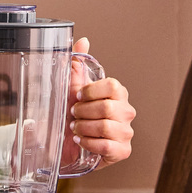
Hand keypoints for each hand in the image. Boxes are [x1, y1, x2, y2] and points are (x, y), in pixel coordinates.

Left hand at [69, 36, 135, 168]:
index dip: (91, 91)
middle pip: (107, 108)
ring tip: (76, 129)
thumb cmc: (72, 116)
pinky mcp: (123, 151)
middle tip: (73, 115)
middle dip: (83, 112)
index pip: (112, 86)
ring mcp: (126, 132)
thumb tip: (83, 41)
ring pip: (106, 127)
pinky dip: (89, 143)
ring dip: (84, 128)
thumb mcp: (71, 89)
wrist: (65, 144)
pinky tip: (82, 141)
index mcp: (117, 94)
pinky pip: (107, 146)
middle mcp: (126, 112)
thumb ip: (77, 65)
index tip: (77, 96)